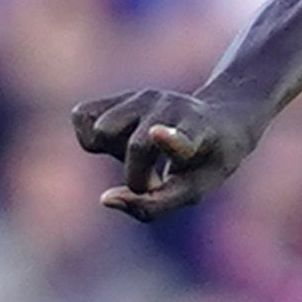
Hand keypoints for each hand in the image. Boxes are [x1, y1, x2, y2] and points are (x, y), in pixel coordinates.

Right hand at [71, 88, 260, 219]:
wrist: (220, 121)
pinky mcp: (119, 96)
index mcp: (198, 131)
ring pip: (101, 130)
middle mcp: (170, 106)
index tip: (157, 134)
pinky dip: (91, 137)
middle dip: (137, 175)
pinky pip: (81, 117)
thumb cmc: (204, 163)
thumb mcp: (192, 192)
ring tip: (142, 156)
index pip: (182, 137)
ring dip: (114, 153)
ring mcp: (143, 97)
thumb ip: (152, 206)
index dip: (169, 139)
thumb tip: (105, 199)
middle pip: (134, 147)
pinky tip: (118, 141)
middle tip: (156, 179)